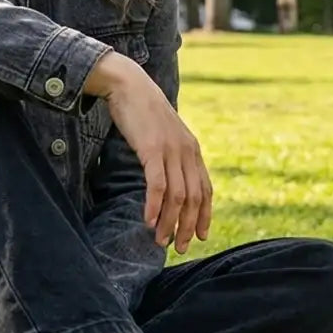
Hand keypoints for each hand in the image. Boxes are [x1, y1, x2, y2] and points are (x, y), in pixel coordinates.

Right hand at [84, 51, 213, 252]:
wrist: (127, 84)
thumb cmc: (141, 111)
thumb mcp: (164, 134)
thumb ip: (171, 154)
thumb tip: (170, 177)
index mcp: (192, 149)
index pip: (205, 190)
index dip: (205, 215)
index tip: (201, 236)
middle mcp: (187, 151)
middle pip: (194, 199)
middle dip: (188, 227)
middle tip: (180, 247)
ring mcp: (171, 150)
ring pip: (177, 196)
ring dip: (170, 223)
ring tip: (160, 241)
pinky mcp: (152, 149)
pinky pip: (157, 185)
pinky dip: (154, 206)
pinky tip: (148, 220)